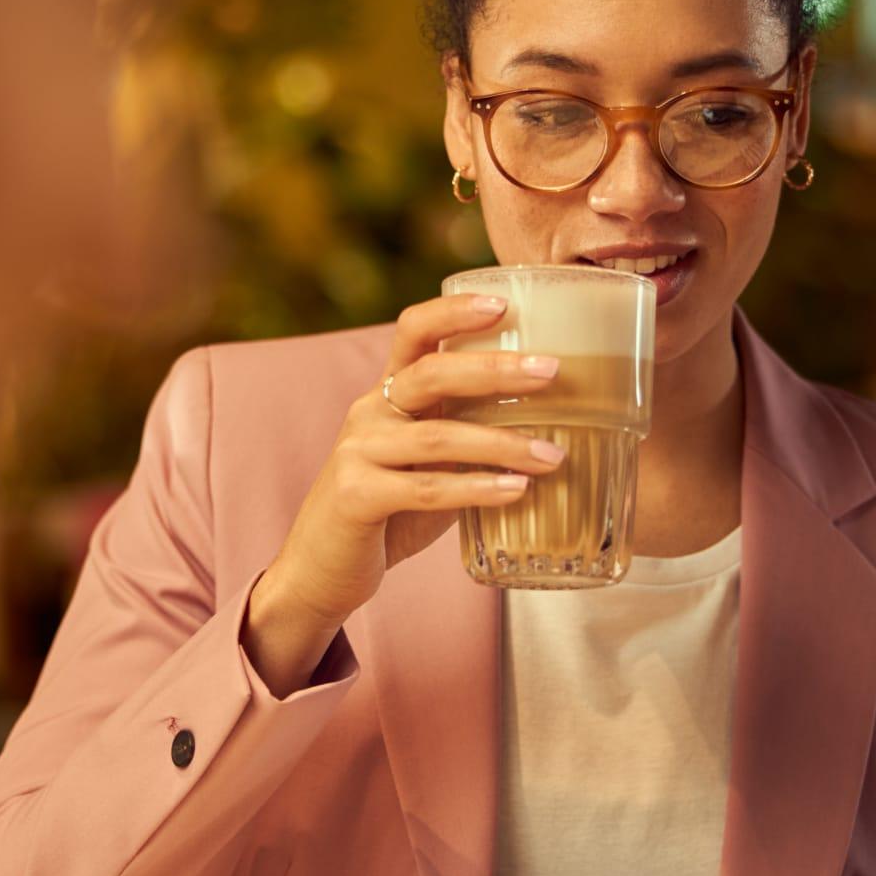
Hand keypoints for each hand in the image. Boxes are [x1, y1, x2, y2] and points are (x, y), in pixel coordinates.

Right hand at [245, 294, 562, 690]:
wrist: (320, 572)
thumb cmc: (388, 516)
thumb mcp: (430, 466)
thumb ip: (471, 442)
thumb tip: (555, 432)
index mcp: (387, 396)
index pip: (413, 332)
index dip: (454, 311)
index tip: (505, 303)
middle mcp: (369, 413)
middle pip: (430, 373)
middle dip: (495, 369)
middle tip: (551, 372)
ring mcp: (357, 452)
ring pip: (437, 436)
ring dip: (503, 444)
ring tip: (553, 456)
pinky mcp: (355, 496)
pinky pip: (426, 487)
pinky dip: (476, 488)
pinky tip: (516, 491)